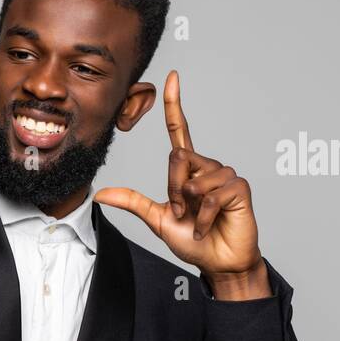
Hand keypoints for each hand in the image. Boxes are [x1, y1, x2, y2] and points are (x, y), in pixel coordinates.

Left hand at [92, 70, 268, 297]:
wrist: (218, 262)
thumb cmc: (193, 240)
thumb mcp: (157, 219)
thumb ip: (133, 202)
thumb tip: (100, 194)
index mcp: (187, 170)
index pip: (179, 131)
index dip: (173, 104)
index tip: (171, 77)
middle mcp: (206, 166)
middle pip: (177, 157)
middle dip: (173, 189)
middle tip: (182, 212)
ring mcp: (224, 175)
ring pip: (193, 176)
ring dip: (189, 205)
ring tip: (198, 219)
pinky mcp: (239, 187)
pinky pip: (210, 194)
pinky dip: (203, 216)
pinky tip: (209, 225)